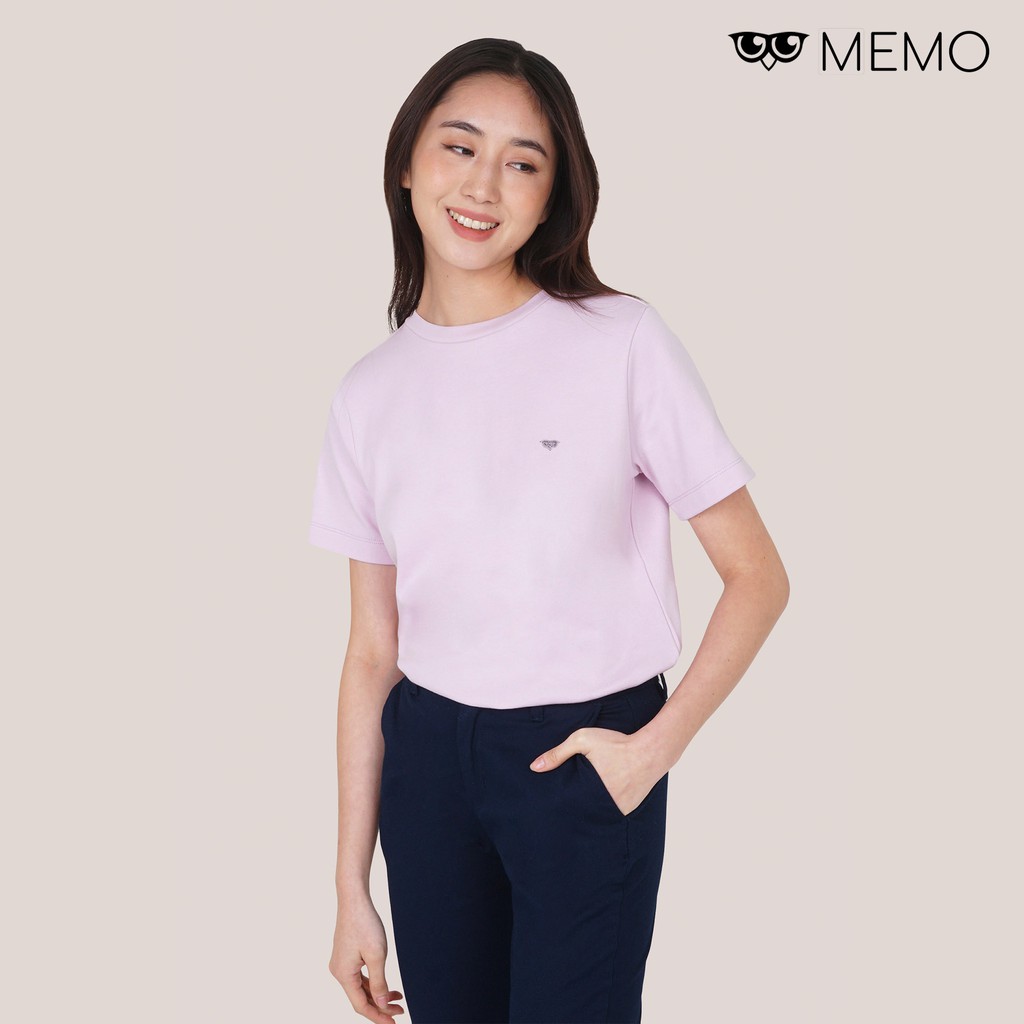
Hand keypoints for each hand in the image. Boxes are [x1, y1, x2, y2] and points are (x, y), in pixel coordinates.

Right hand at [329, 891, 404, 1019]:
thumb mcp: (377, 956)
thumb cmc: (365, 923)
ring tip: (398, 998)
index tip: (394, 1022)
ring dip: (378, 994)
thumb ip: (379, 984)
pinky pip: (359, 975)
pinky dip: (373, 981)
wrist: (354, 898)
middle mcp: (339, 971)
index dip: (378, 1016)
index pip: (361, 1005)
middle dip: (381, 1006)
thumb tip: (382, 1006)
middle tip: (400, 1010)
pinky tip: (386, 983)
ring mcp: (341, 963)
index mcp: (343, 975)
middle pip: (360, 997)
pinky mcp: (346, 955)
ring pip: (361, 986)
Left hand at [529, 726, 662, 816]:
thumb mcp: (583, 740)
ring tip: (579, 806)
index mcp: (588, 790)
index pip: (566, 806)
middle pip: (579, 813)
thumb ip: (558, 753)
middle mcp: (603, 805)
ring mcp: (616, 811)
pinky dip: (604, 809)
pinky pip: (610, 813)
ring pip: (595, 815)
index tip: (548, 806)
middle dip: (571, 811)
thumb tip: (534, 767)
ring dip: (587, 811)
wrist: (650, 751)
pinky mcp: (627, 811)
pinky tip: (599, 801)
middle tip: (561, 809)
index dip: (557, 806)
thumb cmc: (616, 743)